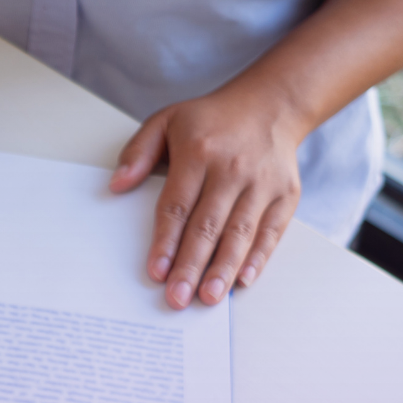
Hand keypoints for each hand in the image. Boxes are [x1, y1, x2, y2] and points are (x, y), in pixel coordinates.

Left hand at [111, 82, 309, 308]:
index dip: (166, 241)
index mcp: (199, 152)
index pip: (178, 204)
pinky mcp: (286, 194)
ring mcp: (262, 183)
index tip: (156, 271)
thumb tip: (116, 184)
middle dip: (192, 265)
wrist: (271, 104)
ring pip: (240, 232)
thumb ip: (139, 152)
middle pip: (208, 225)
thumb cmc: (210, 120)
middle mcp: (233, 169)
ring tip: (208, 298)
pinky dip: (258, 257)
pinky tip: (243, 280)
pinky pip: (272, 231)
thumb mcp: (166, 120)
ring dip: (223, 268)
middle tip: (177, 298)